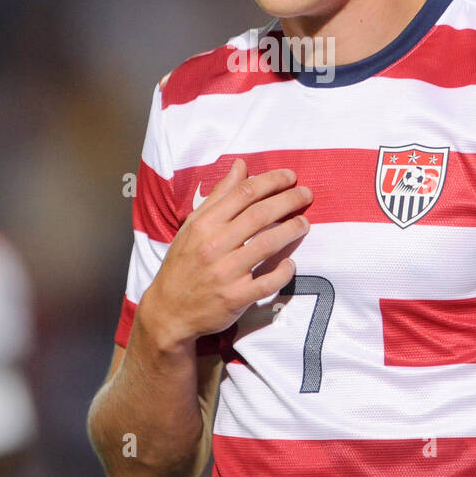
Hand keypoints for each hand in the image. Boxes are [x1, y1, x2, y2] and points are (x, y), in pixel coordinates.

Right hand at [138, 158, 311, 348]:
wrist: (169, 310)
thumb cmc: (183, 263)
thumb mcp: (193, 225)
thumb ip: (219, 195)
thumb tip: (241, 165)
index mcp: (203, 224)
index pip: (243, 193)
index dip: (271, 181)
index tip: (290, 176)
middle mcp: (214, 246)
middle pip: (260, 215)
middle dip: (288, 200)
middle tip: (306, 194)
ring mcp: (225, 273)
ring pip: (267, 245)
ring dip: (292, 230)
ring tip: (305, 223)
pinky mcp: (235, 298)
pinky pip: (268, 282)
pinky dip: (283, 271)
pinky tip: (291, 263)